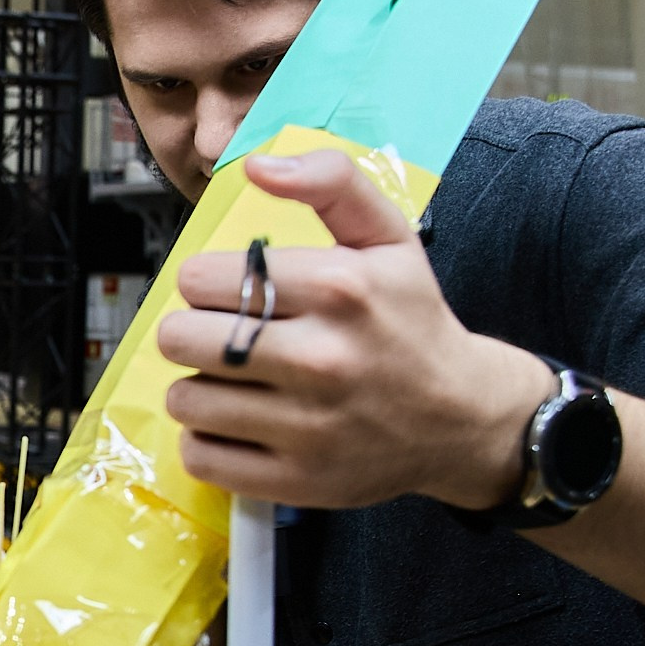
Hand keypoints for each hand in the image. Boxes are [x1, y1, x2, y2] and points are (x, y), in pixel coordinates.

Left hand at [153, 147, 552, 510]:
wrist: (461, 418)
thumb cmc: (412, 322)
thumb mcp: (389, 238)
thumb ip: (332, 183)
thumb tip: (259, 165)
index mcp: (339, 289)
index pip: (202, 279)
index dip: (207, 284)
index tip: (232, 294)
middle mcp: (322, 359)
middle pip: (182, 338)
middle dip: (192, 333)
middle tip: (225, 338)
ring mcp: (307, 427)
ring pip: (186, 398)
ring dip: (199, 388)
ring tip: (236, 382)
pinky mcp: (295, 480)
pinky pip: (201, 456)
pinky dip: (207, 440)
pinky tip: (239, 424)